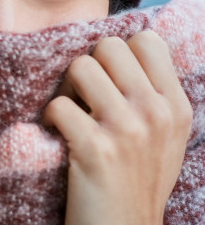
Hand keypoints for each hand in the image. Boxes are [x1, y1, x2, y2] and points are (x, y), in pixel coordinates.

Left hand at [43, 31, 192, 224]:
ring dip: (65, 90)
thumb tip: (121, 51)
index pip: (146, 40)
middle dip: (88, 67)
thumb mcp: (164, 138)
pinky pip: (58, 105)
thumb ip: (151, 96)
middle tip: (82, 97)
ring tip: (69, 115)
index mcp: (175, 106)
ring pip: (80, 67)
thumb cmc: (136, 184)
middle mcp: (156, 112)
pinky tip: (56, 136)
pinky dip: (49, 118)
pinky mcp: (96, 149)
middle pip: (108, 47)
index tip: (107, 80)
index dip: (118, 54)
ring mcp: (128, 130)